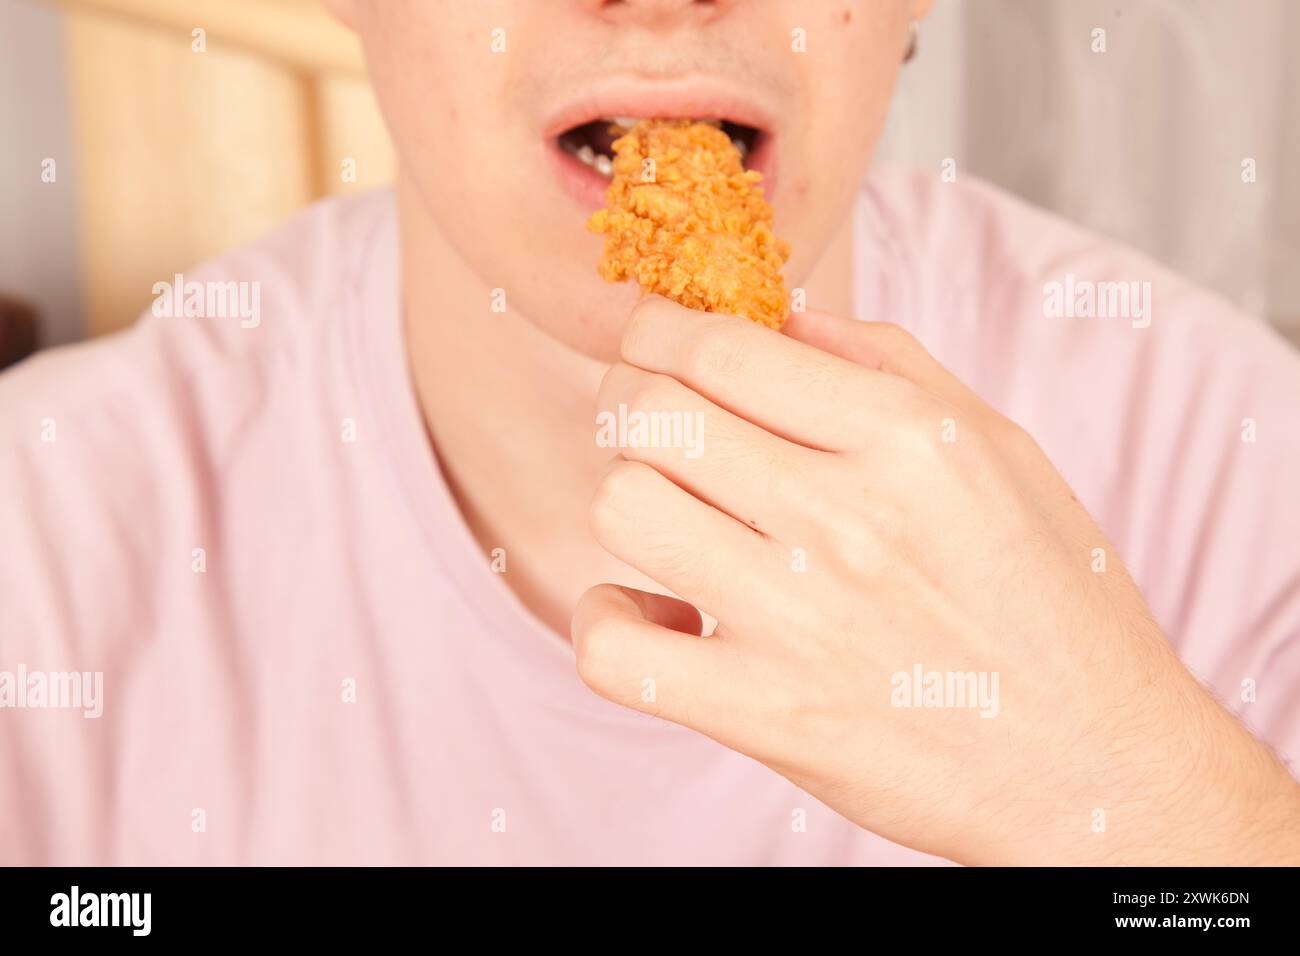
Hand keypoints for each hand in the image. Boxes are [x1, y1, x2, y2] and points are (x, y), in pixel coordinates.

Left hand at [573, 296, 1299, 864]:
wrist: (1097, 767)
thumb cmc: (1055, 601)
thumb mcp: (1002, 450)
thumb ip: (890, 365)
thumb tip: (783, 318)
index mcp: (907, 439)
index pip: (721, 348)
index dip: (656, 330)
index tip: (650, 339)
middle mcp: (846, 518)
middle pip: (652, 414)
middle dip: (631, 400)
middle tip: (653, 421)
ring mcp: (798, 621)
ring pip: (623, 508)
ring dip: (628, 501)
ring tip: (671, 517)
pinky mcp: (766, 714)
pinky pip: (614, 650)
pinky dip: (608, 621)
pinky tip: (654, 610)